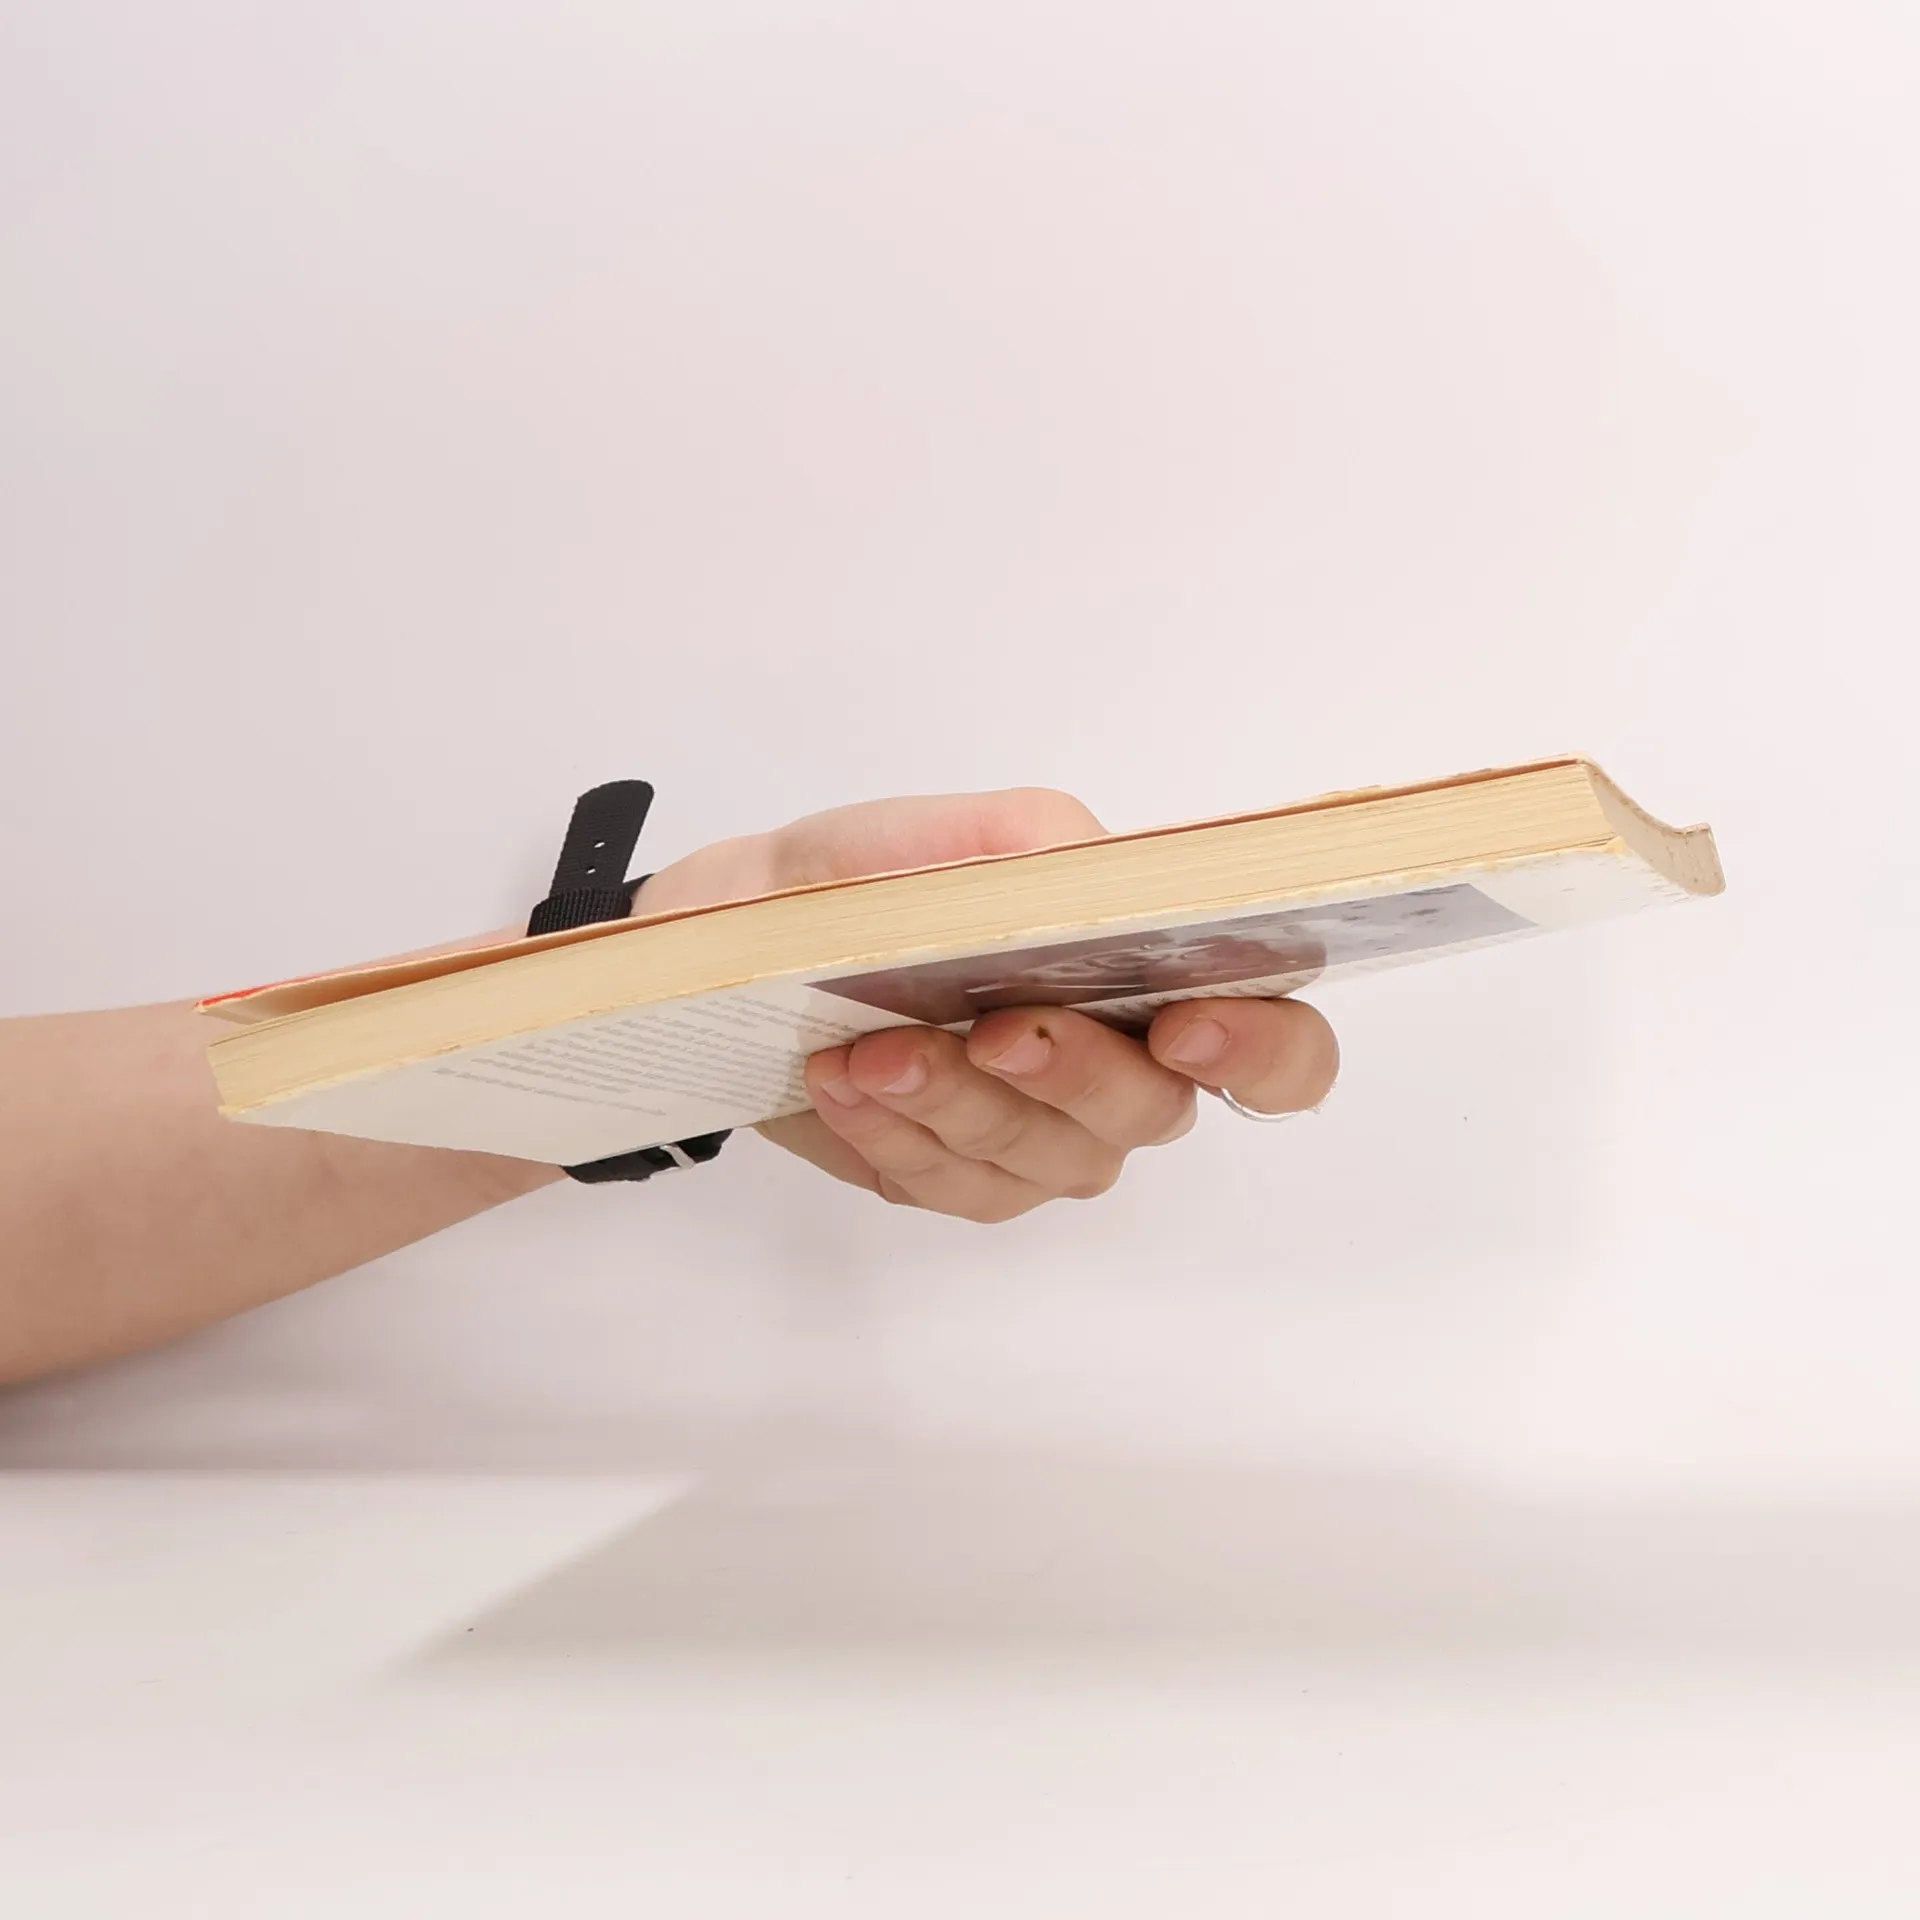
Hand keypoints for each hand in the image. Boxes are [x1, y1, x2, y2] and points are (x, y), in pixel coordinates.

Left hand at [640, 789, 1338, 1221]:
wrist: (747, 936)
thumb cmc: (877, 880)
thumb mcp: (949, 834)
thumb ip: (1036, 842)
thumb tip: (1092, 866)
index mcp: (1163, 985)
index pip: (1280, 1050)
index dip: (1261, 1052)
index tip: (1187, 1027)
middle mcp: (1126, 1079)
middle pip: (1151, 1113)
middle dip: (1073, 1072)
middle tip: (997, 1031)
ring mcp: (1045, 1144)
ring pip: (1038, 1156)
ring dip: (954, 1100)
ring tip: (873, 1050)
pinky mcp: (960, 1181)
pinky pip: (946, 1182)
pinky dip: (890, 1130)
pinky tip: (841, 1081)